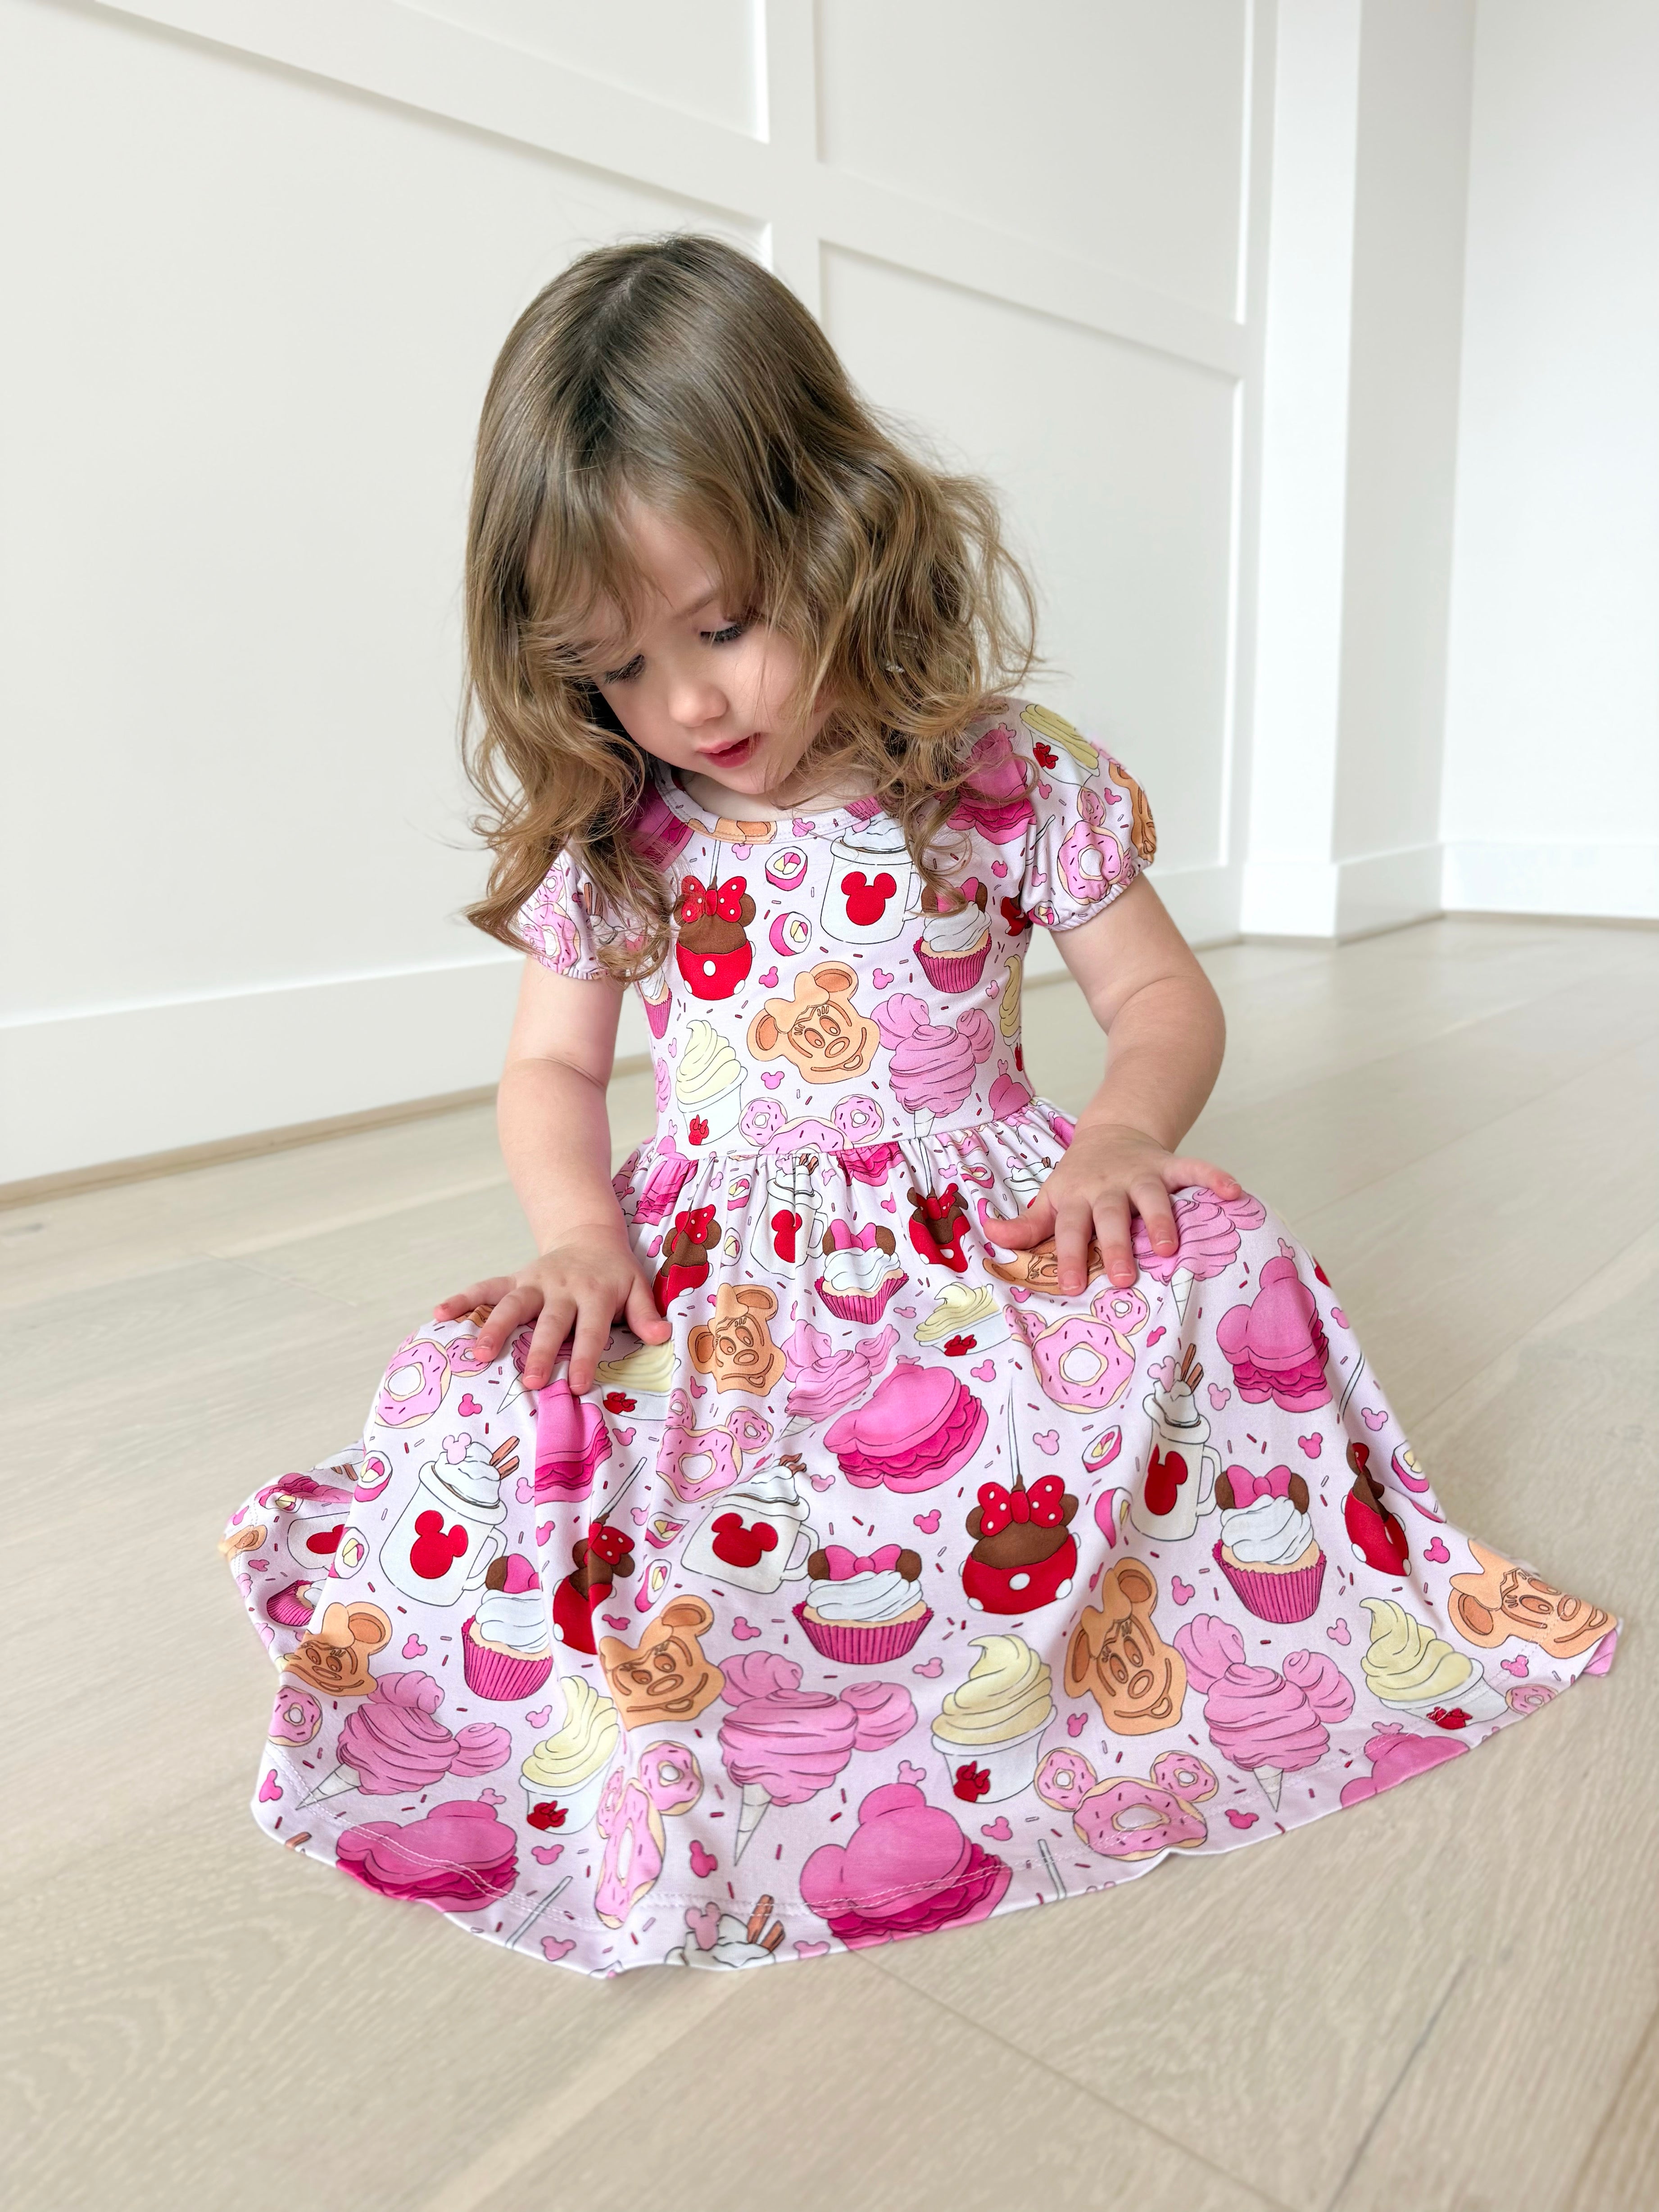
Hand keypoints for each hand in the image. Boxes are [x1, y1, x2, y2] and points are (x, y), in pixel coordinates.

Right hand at [434, 1230, 669, 1395]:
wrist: (589, 1235)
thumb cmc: (615, 1273)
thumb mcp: (637, 1287)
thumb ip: (646, 1313)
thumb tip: (661, 1337)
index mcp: (596, 1293)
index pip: (592, 1329)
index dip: (586, 1356)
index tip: (579, 1386)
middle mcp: (562, 1287)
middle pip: (550, 1321)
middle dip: (541, 1351)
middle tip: (532, 1382)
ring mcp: (534, 1282)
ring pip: (512, 1304)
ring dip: (494, 1328)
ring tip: (477, 1354)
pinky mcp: (515, 1279)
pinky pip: (485, 1288)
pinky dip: (462, 1299)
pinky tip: (439, 1314)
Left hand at [983, 1121, 1241, 1294]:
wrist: (1111, 1131)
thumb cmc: (1079, 1180)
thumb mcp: (1050, 1198)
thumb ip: (1027, 1224)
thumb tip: (990, 1234)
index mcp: (1075, 1198)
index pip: (1070, 1229)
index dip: (1070, 1256)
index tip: (1073, 1286)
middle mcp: (1107, 1186)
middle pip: (1111, 1216)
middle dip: (1117, 1246)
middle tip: (1125, 1278)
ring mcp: (1140, 1173)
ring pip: (1152, 1196)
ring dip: (1161, 1220)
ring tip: (1168, 1248)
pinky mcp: (1169, 1164)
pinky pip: (1194, 1169)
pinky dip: (1214, 1177)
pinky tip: (1234, 1193)